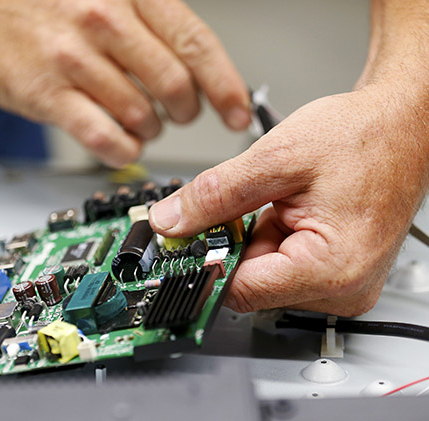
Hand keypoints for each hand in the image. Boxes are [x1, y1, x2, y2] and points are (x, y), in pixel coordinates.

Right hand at [0, 0, 250, 166]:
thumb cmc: (38, 3)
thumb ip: (147, 24)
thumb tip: (190, 65)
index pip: (195, 44)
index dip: (225, 85)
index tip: (238, 111)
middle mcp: (104, 22)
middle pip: (175, 87)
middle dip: (185, 112)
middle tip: (179, 115)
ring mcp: (74, 61)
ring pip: (142, 117)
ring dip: (150, 130)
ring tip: (139, 123)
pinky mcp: (48, 97)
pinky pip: (106, 138)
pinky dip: (123, 150)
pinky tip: (120, 144)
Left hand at [149, 86, 428, 315]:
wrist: (404, 124)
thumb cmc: (363, 137)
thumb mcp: (277, 159)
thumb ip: (215, 195)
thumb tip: (170, 221)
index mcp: (331, 270)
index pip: (238, 290)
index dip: (204, 261)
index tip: (181, 238)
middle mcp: (341, 290)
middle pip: (249, 283)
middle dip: (235, 241)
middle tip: (248, 199)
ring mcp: (341, 285)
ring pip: (262, 274)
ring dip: (255, 236)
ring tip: (283, 199)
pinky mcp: (336, 275)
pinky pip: (281, 266)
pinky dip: (271, 237)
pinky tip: (290, 208)